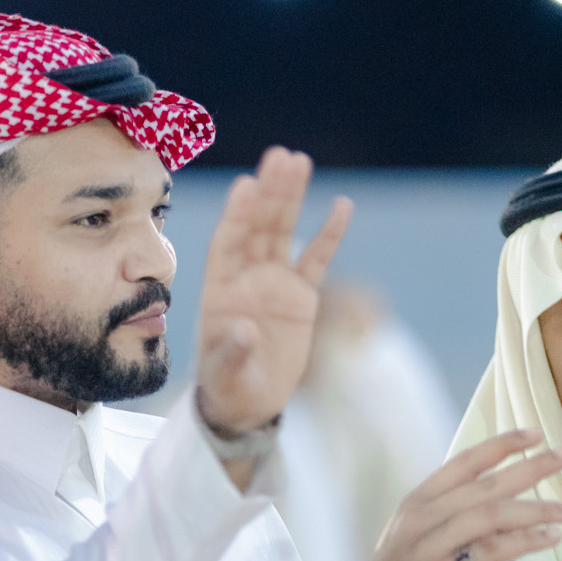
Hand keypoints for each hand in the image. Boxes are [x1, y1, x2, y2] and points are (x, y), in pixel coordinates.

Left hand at [194, 146, 350, 435]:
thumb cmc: (228, 387)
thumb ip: (232, 351)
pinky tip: (342, 205)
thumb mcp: (226, 376)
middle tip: (280, 157)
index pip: (227, 244)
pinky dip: (329, 233)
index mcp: (219, 288)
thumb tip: (244, 329)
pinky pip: (317, 258)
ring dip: (289, 197)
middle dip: (268, 193)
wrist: (249, 403)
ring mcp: (274, 281)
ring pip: (282, 231)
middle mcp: (245, 276)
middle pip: (257, 226)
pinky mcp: (301, 294)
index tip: (246, 186)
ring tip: (298, 161)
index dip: (236, 216)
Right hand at [336, 431, 561, 560]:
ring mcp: (430, 547)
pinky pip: (492, 551)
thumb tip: (485, 508)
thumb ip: (440, 523)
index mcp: (414, 505)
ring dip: (538, 508)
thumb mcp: (410, 545)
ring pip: (493, 514)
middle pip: (486, 484)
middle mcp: (422, 519)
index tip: (533, 434)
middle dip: (532, 467)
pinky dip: (525, 541)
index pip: (462, 463)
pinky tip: (550, 538)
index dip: (500, 445)